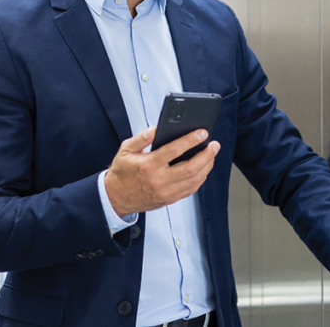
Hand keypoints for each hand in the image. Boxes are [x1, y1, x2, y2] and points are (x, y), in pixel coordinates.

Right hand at [104, 127, 219, 216]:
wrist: (115, 198)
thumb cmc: (122, 173)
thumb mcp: (125, 150)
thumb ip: (141, 138)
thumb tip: (156, 129)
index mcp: (148, 165)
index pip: (174, 150)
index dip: (190, 140)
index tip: (202, 132)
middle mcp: (159, 180)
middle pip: (190, 168)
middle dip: (206, 155)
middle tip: (214, 145)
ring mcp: (165, 192)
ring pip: (194, 180)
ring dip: (207, 166)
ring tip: (212, 155)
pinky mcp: (169, 200)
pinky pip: (190, 190)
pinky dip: (200, 178)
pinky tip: (204, 169)